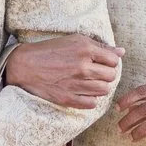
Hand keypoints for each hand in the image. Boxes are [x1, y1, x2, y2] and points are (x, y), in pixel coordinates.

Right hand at [4, 34, 121, 109]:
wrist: (24, 65)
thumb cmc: (50, 50)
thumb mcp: (74, 41)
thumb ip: (100, 46)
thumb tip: (121, 51)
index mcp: (85, 49)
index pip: (113, 61)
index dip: (109, 62)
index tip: (101, 63)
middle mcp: (82, 66)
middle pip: (111, 76)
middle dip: (106, 75)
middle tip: (95, 73)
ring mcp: (76, 84)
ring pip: (104, 90)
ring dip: (99, 87)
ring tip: (89, 83)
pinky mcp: (68, 98)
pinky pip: (92, 103)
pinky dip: (90, 99)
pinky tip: (82, 93)